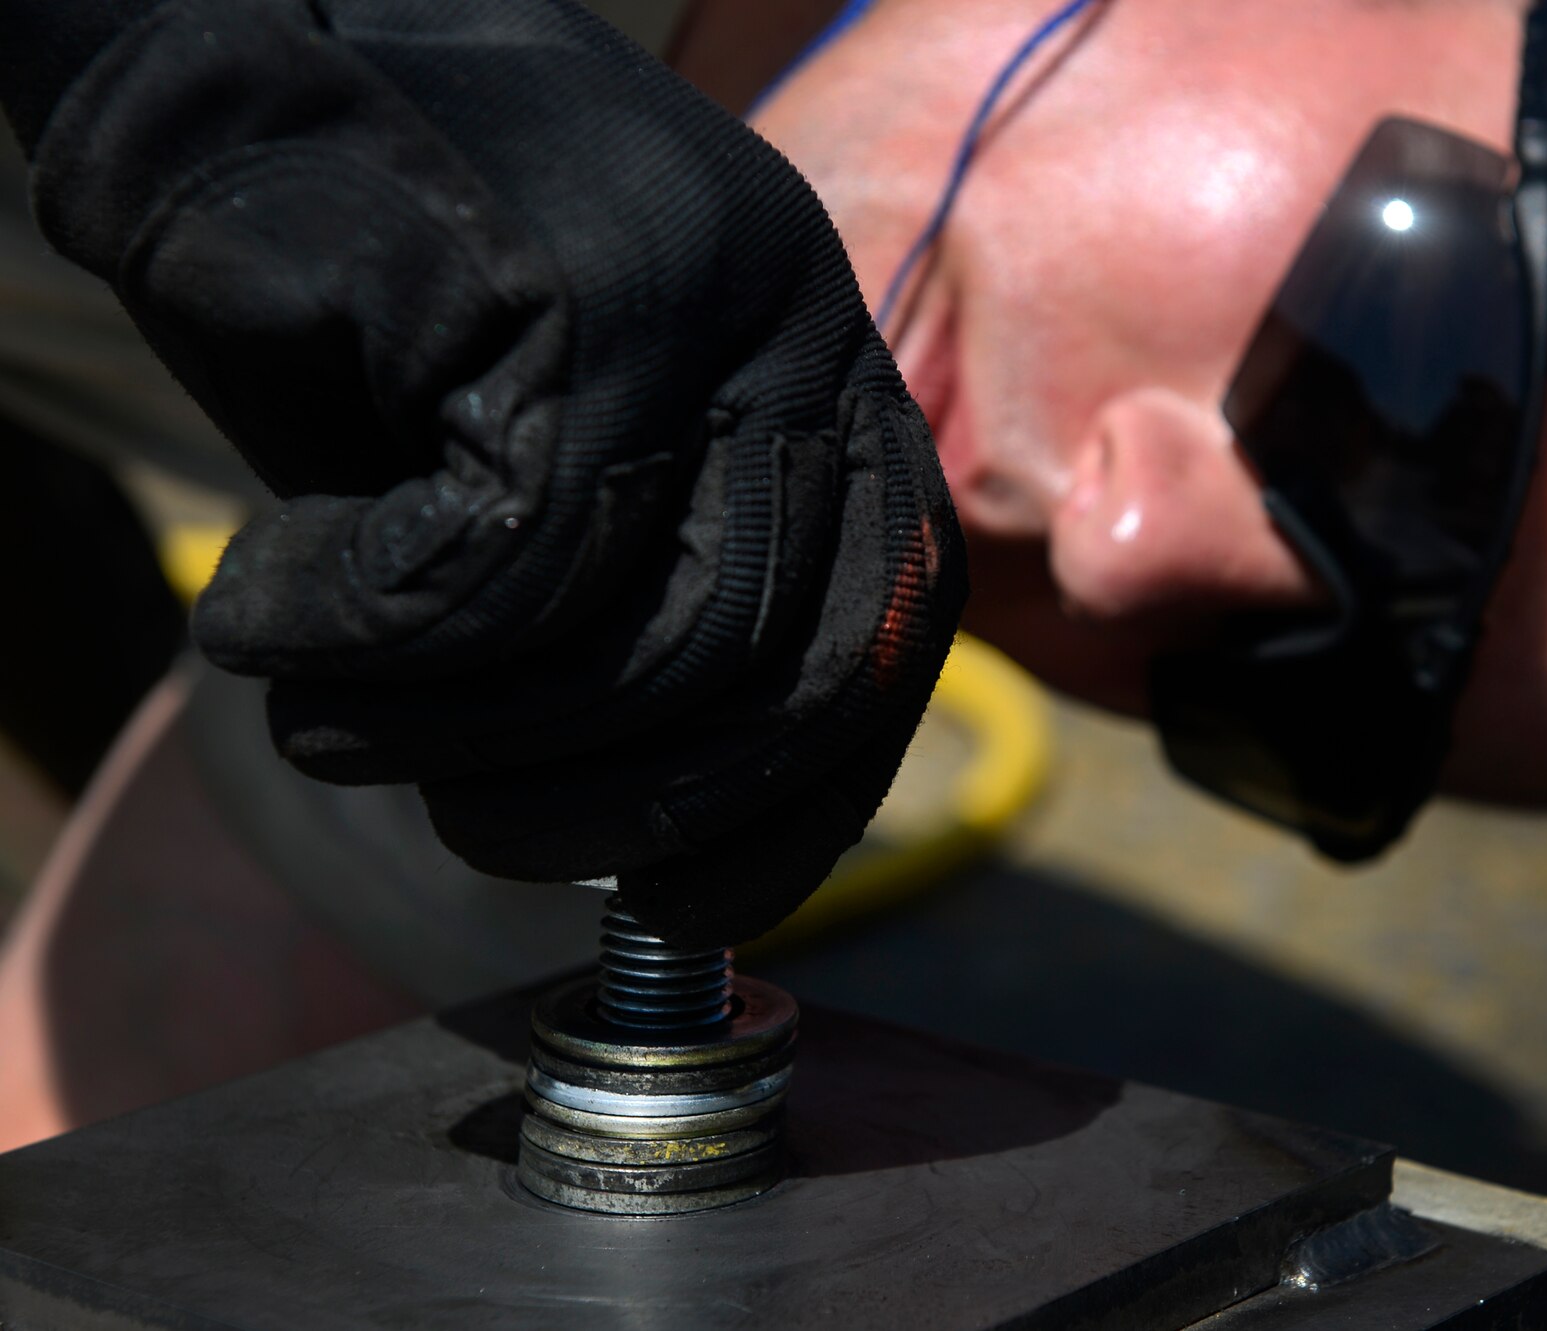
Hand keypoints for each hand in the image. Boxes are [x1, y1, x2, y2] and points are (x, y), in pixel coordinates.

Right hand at [3, 0, 965, 943]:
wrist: (236, 66)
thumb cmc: (386, 319)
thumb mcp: (554, 480)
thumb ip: (645, 615)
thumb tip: (681, 837)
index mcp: (829, 392)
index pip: (887, 646)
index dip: (797, 812)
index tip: (683, 904)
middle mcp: (805, 338)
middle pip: (795, 675)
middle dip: (617, 811)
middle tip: (468, 826)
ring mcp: (717, 304)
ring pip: (657, 642)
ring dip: (471, 741)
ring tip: (334, 717)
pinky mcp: (583, 290)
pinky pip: (512, 568)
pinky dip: (369, 641)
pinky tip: (272, 609)